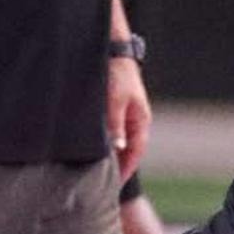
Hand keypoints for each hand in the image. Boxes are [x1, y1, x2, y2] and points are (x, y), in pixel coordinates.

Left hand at [108, 57, 151, 183]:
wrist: (113, 49)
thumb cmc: (117, 73)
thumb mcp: (115, 101)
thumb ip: (115, 125)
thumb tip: (116, 148)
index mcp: (141, 120)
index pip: (136, 152)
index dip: (126, 169)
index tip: (115, 184)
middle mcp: (135, 119)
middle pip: (128, 149)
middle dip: (119, 165)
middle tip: (104, 182)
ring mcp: (125, 113)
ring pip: (119, 139)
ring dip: (110, 153)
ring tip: (96, 169)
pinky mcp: (114, 107)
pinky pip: (111, 130)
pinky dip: (104, 141)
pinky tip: (92, 146)